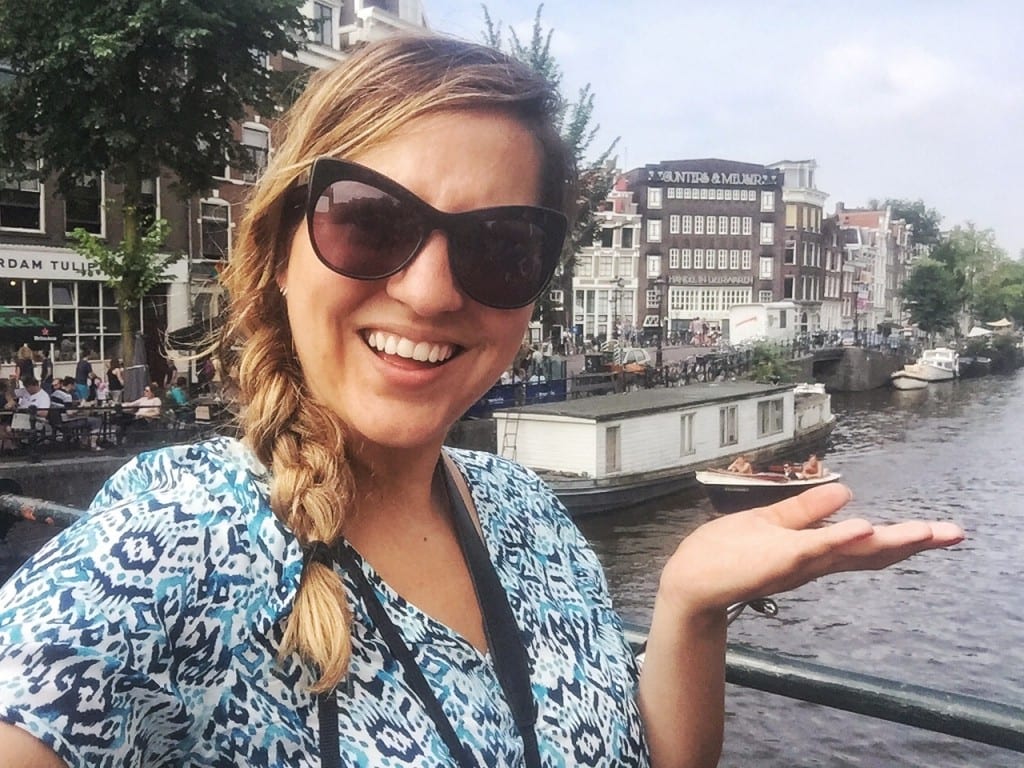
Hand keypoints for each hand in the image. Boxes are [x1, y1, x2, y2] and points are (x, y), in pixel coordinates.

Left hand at [657, 483, 963, 617]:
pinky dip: (836, 538)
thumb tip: (846, 491)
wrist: (690, 581)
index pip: (867, 543)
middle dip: (914, 541)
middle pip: (870, 550)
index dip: (905, 536)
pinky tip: (861, 527)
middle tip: (955, 534)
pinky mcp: (776, 559)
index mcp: (815, 550)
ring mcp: (796, 561)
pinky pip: (811, 548)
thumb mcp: (772, 523)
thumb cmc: (726, 553)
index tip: (944, 531)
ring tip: (925, 531)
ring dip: (887, 540)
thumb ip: (806, 511)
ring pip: (849, 550)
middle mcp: (813, 560)